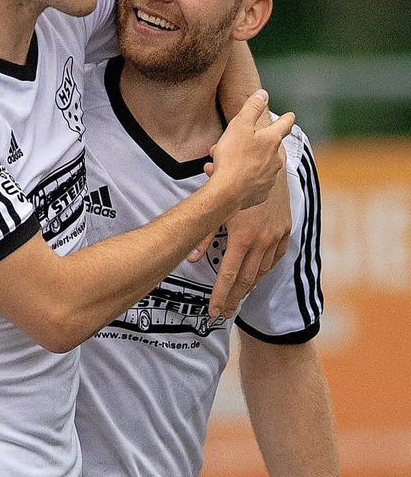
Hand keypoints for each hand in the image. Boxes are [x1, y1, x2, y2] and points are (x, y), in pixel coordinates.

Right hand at [208, 89, 294, 211]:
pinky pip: (250, 182)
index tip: (290, 116)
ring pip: (254, 164)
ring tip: (218, 162)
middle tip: (229, 144)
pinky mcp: (261, 193)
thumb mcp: (239, 125)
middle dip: (249, 143)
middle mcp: (275, 159)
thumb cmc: (232, 157)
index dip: (287, 118)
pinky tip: (222, 176)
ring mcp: (269, 178)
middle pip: (266, 146)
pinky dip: (239, 178)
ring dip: (239, 161)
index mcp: (272, 141)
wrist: (226, 193)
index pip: (285, 124)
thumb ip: (252, 108)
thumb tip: (263, 95)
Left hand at [208, 156, 291, 316]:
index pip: (229, 274)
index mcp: (243, 236)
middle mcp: (262, 239)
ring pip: (263, 270)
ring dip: (249, 287)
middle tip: (223, 313)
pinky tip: (257, 277)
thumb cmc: (235, 182)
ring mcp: (276, 236)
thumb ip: (203, 233)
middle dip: (233, 298)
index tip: (214, 310)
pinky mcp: (286, 230)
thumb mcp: (216, 207)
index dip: (221, 294)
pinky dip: (266, 269)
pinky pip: (276, 257)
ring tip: (237, 299)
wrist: (268, 163)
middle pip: (246, 278)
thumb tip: (190, 258)